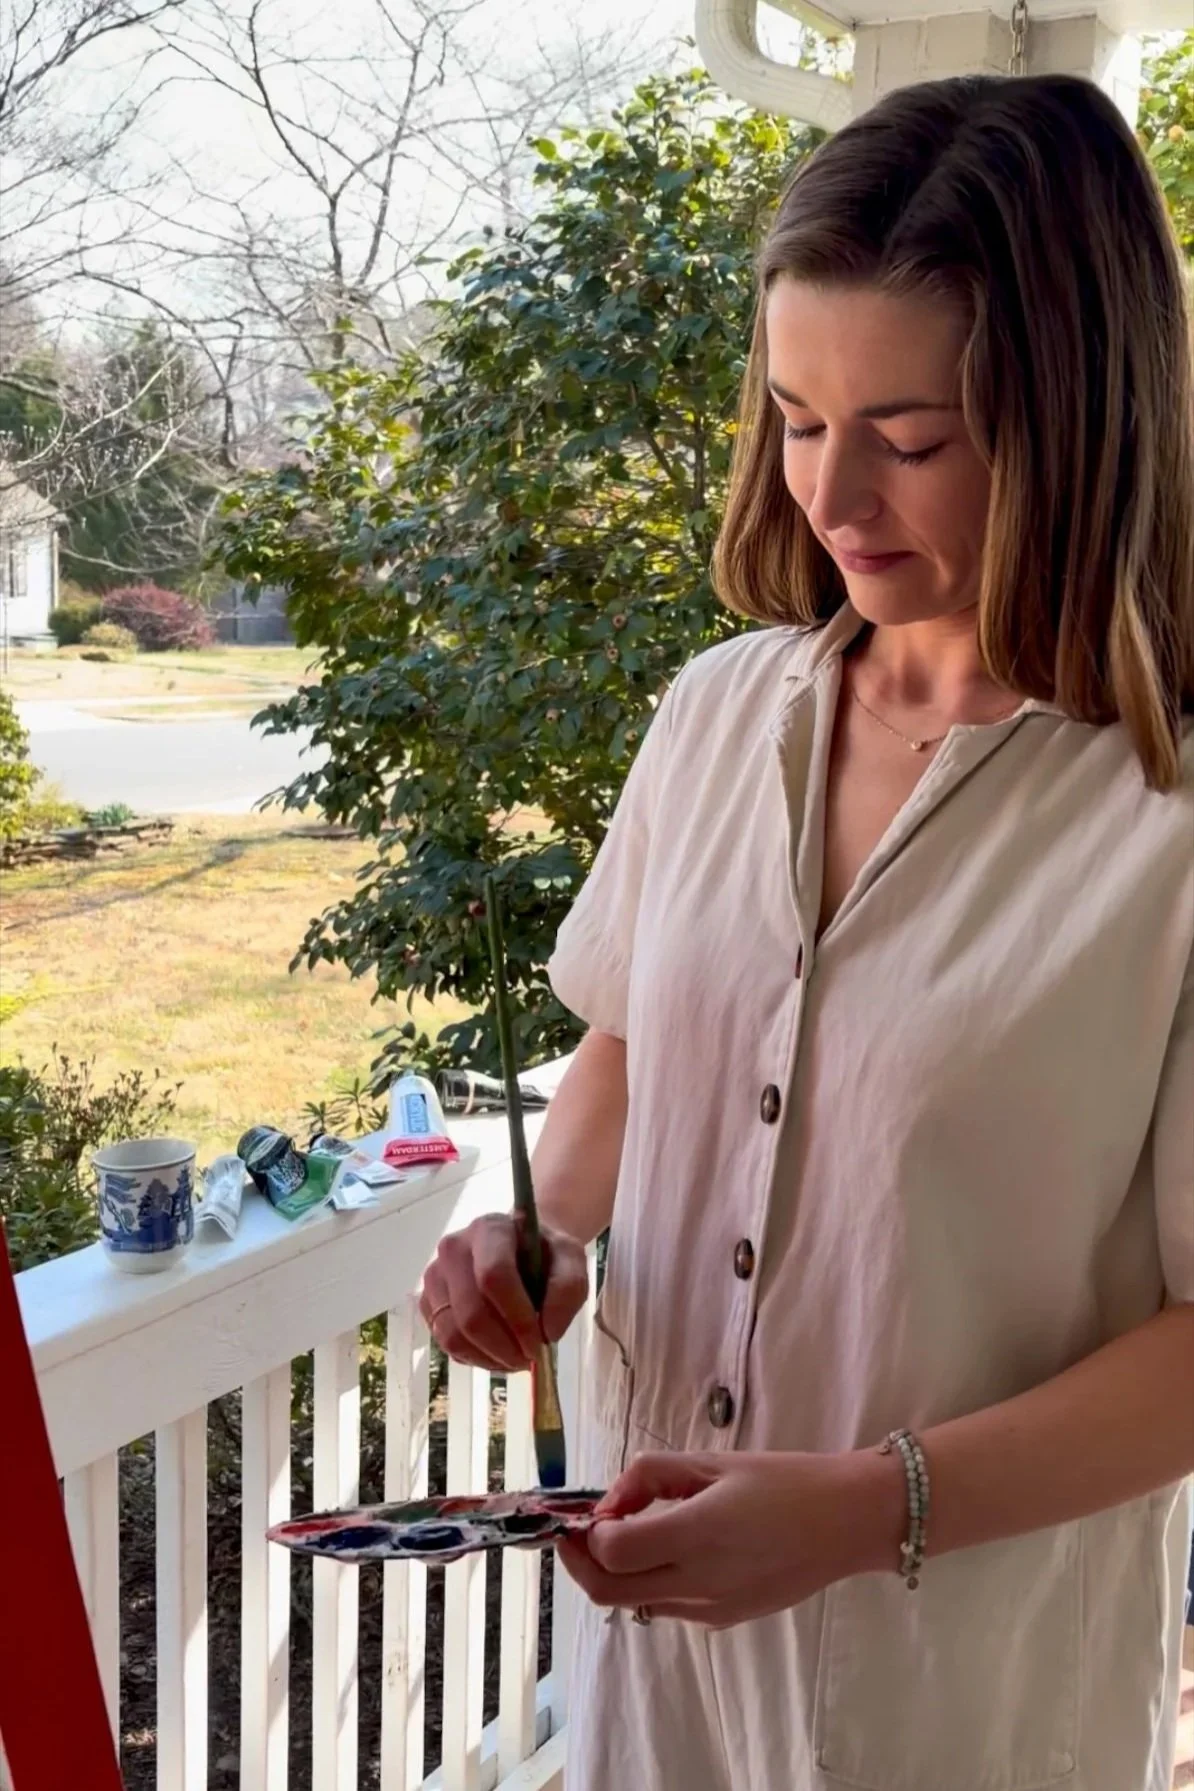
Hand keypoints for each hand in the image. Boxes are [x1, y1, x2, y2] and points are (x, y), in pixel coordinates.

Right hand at [419, 1213, 587, 1371]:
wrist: (521, 1248)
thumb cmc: (545, 1253)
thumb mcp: (572, 1260)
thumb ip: (568, 1289)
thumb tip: (547, 1333)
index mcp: (489, 1229)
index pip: (494, 1276)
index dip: (517, 1318)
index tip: (540, 1343)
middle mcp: (453, 1248)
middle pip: (471, 1313)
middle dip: (504, 1346)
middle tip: (530, 1359)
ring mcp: (434, 1276)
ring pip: (452, 1334)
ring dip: (489, 1357)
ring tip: (516, 1357)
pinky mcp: (427, 1302)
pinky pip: (444, 1343)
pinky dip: (474, 1358)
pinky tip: (497, 1352)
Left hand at [557, 1448, 903, 1629]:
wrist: (846, 1522)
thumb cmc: (783, 1480)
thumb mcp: (713, 1462)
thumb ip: (652, 1476)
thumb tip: (609, 1503)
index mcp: (697, 1534)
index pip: (612, 1551)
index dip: (588, 1532)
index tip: (590, 1507)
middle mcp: (697, 1582)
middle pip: (608, 1590)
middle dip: (580, 1562)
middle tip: (576, 1531)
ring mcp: (708, 1609)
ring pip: (633, 1602)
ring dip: (613, 1573)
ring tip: (622, 1534)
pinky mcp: (722, 1620)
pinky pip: (666, 1606)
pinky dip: (647, 1581)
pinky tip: (665, 1549)